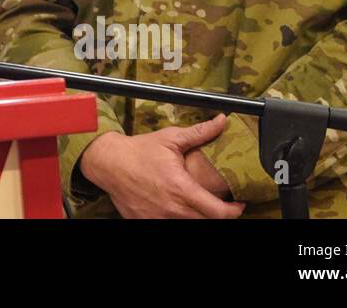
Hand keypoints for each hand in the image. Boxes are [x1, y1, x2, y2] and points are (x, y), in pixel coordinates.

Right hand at [78, 114, 244, 218]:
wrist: (109, 163)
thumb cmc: (139, 151)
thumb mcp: (171, 139)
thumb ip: (200, 133)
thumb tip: (221, 121)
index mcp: (181, 188)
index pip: (218, 212)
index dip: (234, 211)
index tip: (238, 204)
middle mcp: (172, 208)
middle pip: (207, 222)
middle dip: (217, 214)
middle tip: (219, 204)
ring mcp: (159, 218)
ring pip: (190, 226)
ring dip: (198, 217)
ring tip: (199, 205)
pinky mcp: (146, 222)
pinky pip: (169, 225)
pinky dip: (177, 218)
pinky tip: (177, 208)